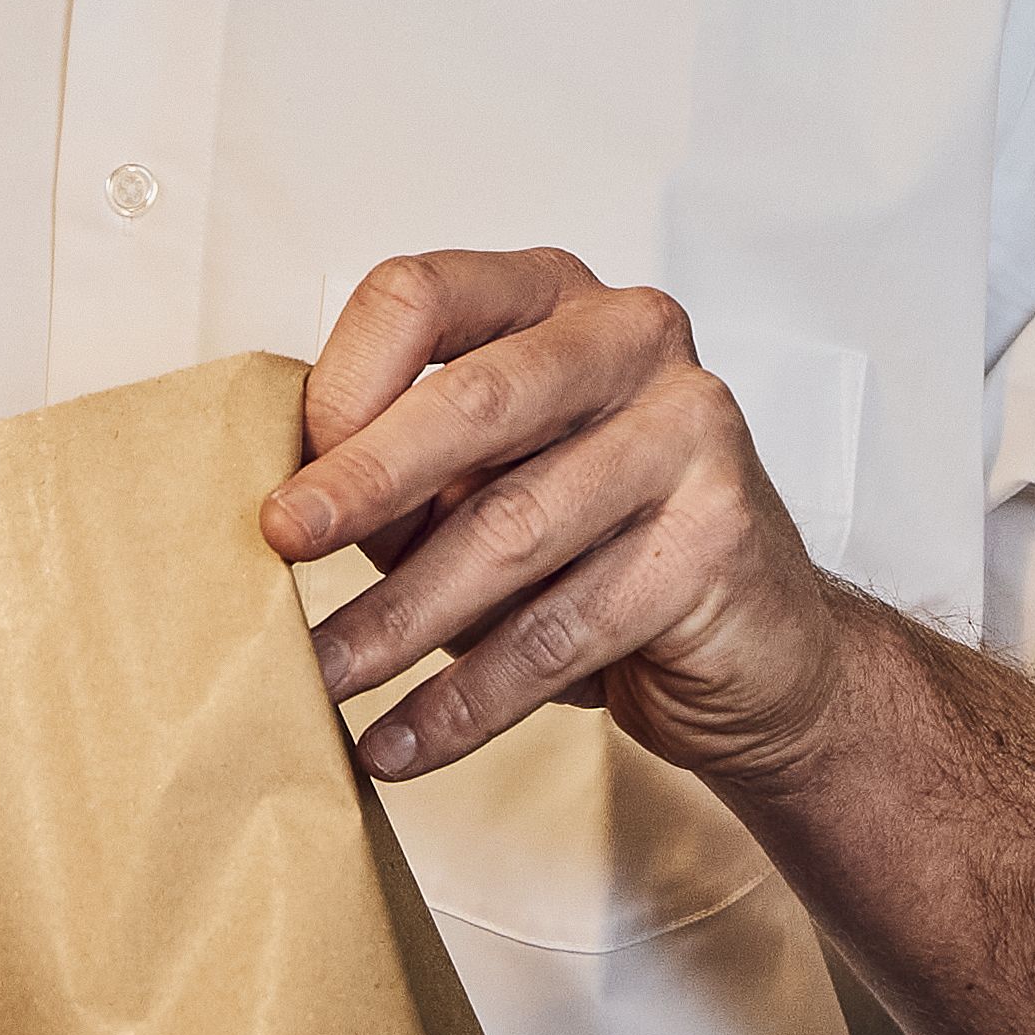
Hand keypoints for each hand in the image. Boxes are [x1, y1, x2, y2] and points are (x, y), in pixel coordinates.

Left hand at [272, 249, 845, 799]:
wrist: (756, 644)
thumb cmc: (595, 542)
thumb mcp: (486, 479)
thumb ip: (406, 472)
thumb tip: (286, 512)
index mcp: (554, 292)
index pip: (422, 296)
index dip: (342, 387)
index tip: (287, 480)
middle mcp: (631, 337)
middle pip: (474, 400)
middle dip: (363, 485)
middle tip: (277, 549)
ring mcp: (689, 431)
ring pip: (512, 530)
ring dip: (400, 617)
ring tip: (325, 676)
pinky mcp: (715, 540)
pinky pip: (562, 631)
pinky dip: (467, 700)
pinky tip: (402, 741)